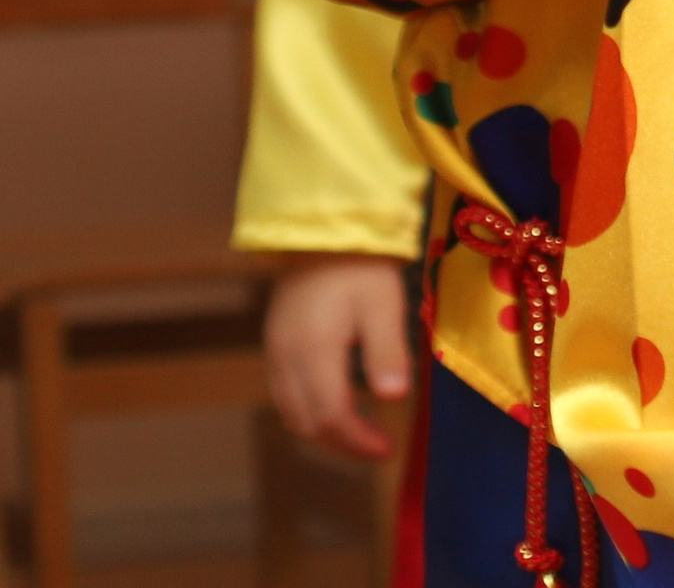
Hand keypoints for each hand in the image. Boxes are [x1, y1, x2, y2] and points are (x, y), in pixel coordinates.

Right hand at [263, 253, 411, 459]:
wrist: (323, 228)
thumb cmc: (361, 264)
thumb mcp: (383, 304)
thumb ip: (387, 351)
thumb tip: (394, 398)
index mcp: (313, 351)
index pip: (330, 415)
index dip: (357, 440)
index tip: (386, 450)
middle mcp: (286, 359)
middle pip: (306, 422)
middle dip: (341, 442)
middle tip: (377, 447)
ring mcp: (275, 352)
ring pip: (291, 412)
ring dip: (323, 430)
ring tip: (360, 433)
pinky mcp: (275, 344)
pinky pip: (285, 394)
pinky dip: (309, 410)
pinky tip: (336, 405)